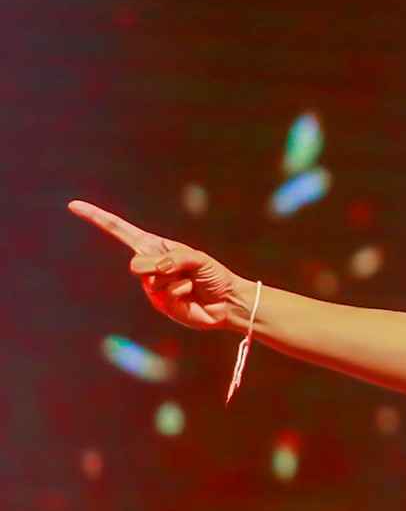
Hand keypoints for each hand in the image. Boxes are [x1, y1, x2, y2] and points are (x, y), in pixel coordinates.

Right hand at [69, 201, 247, 331]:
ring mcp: (152, 286)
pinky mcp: (158, 304)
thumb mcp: (198, 259)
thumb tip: (154, 268)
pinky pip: (164, 295)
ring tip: (190, 284)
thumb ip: (175, 259)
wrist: (226, 302)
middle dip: (156, 267)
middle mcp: (151, 265)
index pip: (122, 231)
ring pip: (151, 281)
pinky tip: (190, 295)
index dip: (98, 219)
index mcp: (157, 247)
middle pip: (136, 264)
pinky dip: (180, 294)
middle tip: (178, 271)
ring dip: (176, 281)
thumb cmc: (214, 276)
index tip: (75, 206)